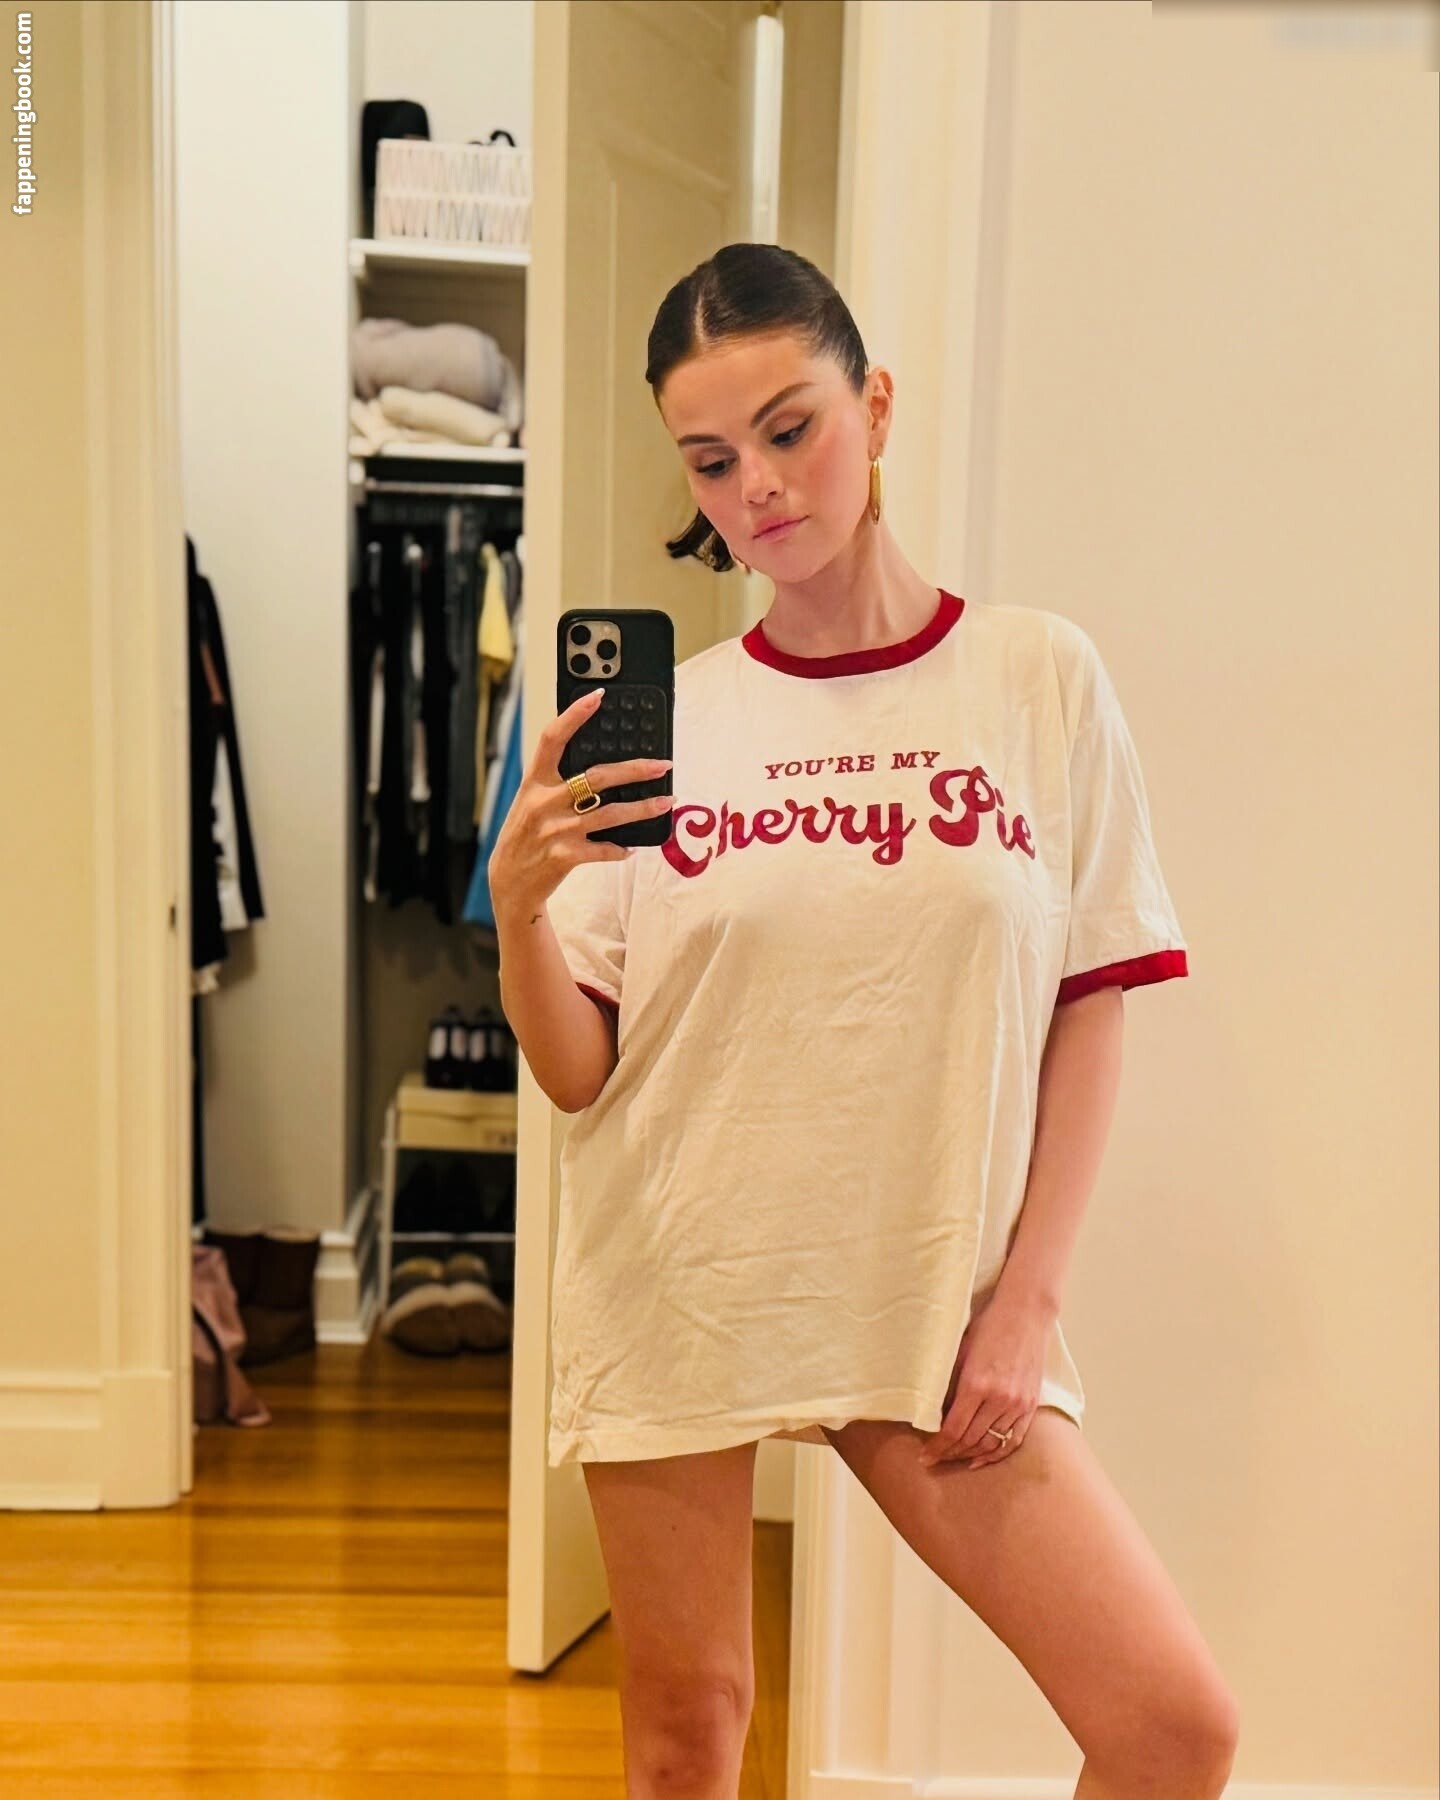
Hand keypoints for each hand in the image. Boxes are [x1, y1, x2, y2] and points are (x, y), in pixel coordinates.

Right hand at [487, 689, 672, 915]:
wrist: (510, 882)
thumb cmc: (526, 835)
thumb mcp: (532, 802)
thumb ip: (557, 783)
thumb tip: (602, 767)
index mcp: (535, 782)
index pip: (552, 739)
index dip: (574, 715)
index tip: (598, 696)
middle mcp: (544, 802)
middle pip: (597, 776)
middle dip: (636, 769)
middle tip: (663, 765)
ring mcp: (556, 830)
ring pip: (610, 813)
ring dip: (644, 808)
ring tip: (668, 802)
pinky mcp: (565, 856)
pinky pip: (605, 849)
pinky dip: (621, 849)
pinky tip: (632, 848)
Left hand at [919, 1285, 1049, 1469]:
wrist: (1025, 1314)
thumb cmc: (988, 1327)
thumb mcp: (961, 1351)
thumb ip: (949, 1382)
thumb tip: (933, 1410)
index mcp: (976, 1384)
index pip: (953, 1430)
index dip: (937, 1447)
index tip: (924, 1456)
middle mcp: (998, 1398)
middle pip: (970, 1441)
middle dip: (949, 1454)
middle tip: (934, 1459)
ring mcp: (1017, 1404)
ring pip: (991, 1444)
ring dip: (970, 1456)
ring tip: (953, 1458)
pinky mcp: (1030, 1405)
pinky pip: (1014, 1440)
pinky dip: (997, 1453)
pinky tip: (982, 1459)